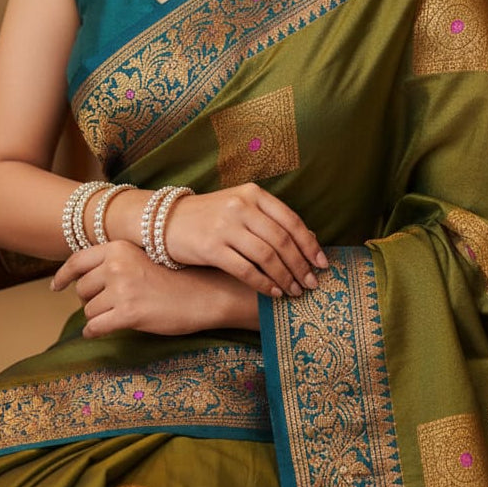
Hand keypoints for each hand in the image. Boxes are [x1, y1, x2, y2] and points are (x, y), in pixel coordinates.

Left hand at [51, 240, 254, 337]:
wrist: (204, 293)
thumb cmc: (175, 278)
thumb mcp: (141, 258)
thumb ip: (114, 262)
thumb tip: (82, 280)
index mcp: (118, 247)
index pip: (77, 261)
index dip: (63, 276)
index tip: (55, 286)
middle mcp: (116, 265)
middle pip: (81, 289)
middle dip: (90, 300)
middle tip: (110, 304)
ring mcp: (121, 289)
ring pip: (88, 311)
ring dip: (99, 317)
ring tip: (121, 314)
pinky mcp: (128, 314)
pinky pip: (95, 328)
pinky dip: (95, 332)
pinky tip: (102, 332)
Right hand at [164, 183, 326, 297]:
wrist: (165, 220)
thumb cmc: (209, 216)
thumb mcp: (239, 206)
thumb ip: (269, 219)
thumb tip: (307, 242)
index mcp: (252, 193)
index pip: (291, 220)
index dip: (310, 244)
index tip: (322, 264)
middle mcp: (240, 206)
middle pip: (282, 240)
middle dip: (301, 265)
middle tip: (311, 284)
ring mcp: (225, 226)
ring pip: (267, 256)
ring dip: (285, 277)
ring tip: (294, 291)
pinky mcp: (211, 247)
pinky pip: (246, 270)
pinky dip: (264, 284)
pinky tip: (273, 293)